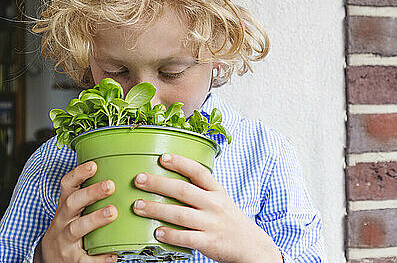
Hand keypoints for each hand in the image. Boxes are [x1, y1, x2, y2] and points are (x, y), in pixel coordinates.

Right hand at [35, 161, 117, 262]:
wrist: (50, 260)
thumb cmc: (71, 228)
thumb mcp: (74, 212)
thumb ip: (90, 196)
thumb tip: (120, 172)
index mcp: (66, 207)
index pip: (67, 186)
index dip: (78, 174)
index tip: (93, 165)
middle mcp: (63, 222)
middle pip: (72, 203)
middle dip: (91, 193)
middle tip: (110, 185)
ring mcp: (65, 241)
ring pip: (76, 228)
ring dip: (94, 219)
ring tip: (112, 212)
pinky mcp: (72, 260)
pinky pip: (85, 259)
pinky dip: (99, 258)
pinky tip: (114, 254)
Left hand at [132, 154, 281, 262]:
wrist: (251, 246)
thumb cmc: (230, 222)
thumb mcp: (222, 201)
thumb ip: (202, 192)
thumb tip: (172, 183)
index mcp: (217, 191)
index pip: (199, 172)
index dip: (181, 162)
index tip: (163, 157)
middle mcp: (214, 204)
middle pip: (183, 190)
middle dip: (158, 183)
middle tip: (139, 180)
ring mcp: (211, 223)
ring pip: (180, 214)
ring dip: (156, 209)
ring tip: (138, 206)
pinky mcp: (209, 242)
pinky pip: (186, 237)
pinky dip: (170, 234)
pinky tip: (157, 232)